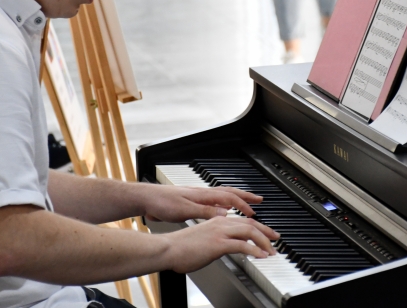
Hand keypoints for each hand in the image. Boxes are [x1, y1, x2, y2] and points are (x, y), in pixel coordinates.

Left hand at [141, 184, 263, 222]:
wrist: (146, 198)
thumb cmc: (162, 204)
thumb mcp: (184, 210)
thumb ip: (205, 211)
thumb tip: (226, 212)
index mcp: (203, 195)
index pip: (229, 197)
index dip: (243, 205)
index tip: (254, 213)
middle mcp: (202, 193)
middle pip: (229, 192)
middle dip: (245, 196)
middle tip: (259, 200)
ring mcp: (197, 195)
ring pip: (222, 194)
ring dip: (236, 198)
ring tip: (245, 203)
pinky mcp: (191, 200)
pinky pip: (214, 199)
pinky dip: (224, 202)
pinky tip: (222, 209)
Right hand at [165, 216, 279, 272]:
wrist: (168, 249)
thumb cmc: (180, 247)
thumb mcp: (202, 239)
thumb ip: (215, 239)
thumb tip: (223, 247)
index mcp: (216, 220)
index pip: (243, 221)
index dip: (257, 226)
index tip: (266, 234)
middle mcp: (220, 223)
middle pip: (250, 223)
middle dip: (266, 231)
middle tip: (276, 239)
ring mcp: (219, 232)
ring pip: (249, 231)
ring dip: (263, 241)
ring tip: (271, 251)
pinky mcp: (218, 244)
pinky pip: (242, 245)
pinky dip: (254, 250)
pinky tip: (261, 256)